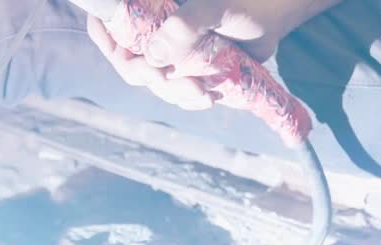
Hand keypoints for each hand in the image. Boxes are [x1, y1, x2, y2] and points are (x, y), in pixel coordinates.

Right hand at [86, 0, 324, 110]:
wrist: (274, 18)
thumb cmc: (246, 3)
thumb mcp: (215, 10)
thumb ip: (184, 28)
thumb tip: (152, 58)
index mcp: (152, 13)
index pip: (111, 27)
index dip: (107, 40)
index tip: (124, 54)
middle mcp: (155, 33)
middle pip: (131, 64)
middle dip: (154, 80)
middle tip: (186, 85)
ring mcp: (170, 54)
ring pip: (155, 83)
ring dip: (176, 94)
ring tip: (205, 93)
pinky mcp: (187, 70)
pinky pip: (175, 92)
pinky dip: (188, 99)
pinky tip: (209, 97)